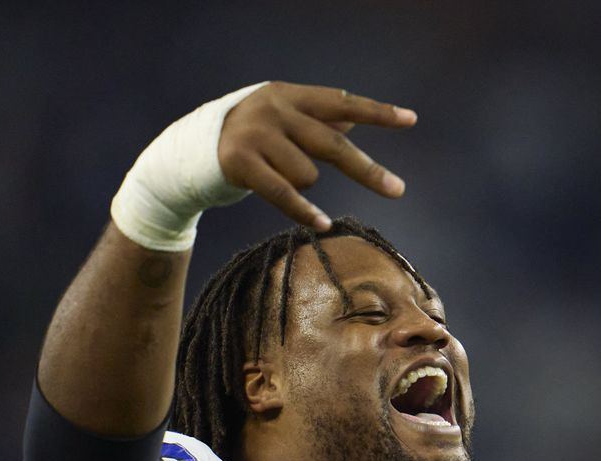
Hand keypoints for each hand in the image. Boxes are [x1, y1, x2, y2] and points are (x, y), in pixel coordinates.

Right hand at [217, 82, 416, 230]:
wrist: (191, 154)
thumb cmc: (250, 139)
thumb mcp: (282, 122)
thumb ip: (316, 121)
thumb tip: (356, 120)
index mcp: (288, 95)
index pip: (341, 102)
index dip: (376, 112)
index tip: (410, 119)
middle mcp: (273, 109)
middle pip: (333, 144)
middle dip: (367, 170)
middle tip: (399, 191)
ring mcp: (256, 134)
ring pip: (308, 175)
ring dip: (303, 186)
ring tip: (278, 176)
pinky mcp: (241, 162)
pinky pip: (284, 193)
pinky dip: (303, 211)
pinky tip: (322, 225)